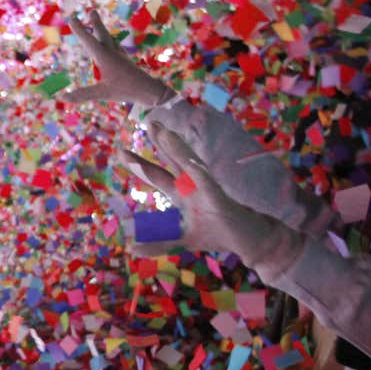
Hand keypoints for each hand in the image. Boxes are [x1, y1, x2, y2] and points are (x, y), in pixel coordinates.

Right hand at [64, 12, 173, 107]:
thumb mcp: (102, 93)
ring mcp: (121, 57)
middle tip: (92, 11)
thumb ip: (83, 94)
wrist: (150, 91)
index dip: (79, 30)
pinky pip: (116, 48)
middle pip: (102, 35)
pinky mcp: (126, 62)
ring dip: (103, 32)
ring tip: (99, 26)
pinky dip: (111, 43)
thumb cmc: (126, 90)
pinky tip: (113, 46)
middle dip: (96, 23)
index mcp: (105, 57)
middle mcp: (113, 53)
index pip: (88, 41)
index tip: (72, 18)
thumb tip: (63, 97)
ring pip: (110, 40)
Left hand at [118, 127, 272, 258]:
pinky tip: (190, 162)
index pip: (158, 175)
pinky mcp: (220, 200)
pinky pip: (208, 184)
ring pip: (190, 165)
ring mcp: (207, 190)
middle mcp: (193, 186)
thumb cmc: (217, 234)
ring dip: (177, 149)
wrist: (249, 240)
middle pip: (173, 161)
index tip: (120, 151)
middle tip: (148, 122)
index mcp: (182, 194)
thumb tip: (132, 247)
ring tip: (164, 132)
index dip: (140, 164)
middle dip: (160, 142)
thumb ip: (158, 243)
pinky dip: (199, 173)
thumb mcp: (182, 241)